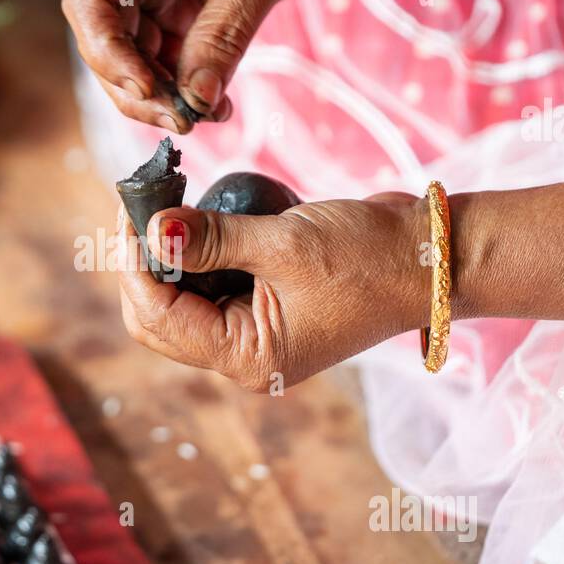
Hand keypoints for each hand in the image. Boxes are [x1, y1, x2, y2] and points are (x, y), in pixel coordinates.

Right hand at [62, 0, 391, 131]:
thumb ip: (221, 38)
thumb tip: (196, 101)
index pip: (91, 0)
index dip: (108, 53)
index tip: (148, 90)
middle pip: (105, 36)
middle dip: (136, 85)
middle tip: (180, 120)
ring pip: (132, 53)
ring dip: (162, 93)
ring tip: (205, 114)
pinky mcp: (174, 3)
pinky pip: (166, 55)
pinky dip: (185, 84)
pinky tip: (215, 103)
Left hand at [116, 194, 428, 390]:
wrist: (433, 256)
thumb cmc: (370, 256)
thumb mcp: (285, 243)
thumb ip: (212, 238)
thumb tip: (152, 228)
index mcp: (248, 357)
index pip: (159, 319)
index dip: (135, 266)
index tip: (130, 211)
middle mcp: (245, 355)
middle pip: (159, 317)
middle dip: (143, 264)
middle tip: (140, 206)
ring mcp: (255, 333)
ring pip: (179, 301)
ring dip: (166, 257)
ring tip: (163, 206)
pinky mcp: (264, 307)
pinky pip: (209, 286)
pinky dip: (196, 255)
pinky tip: (195, 219)